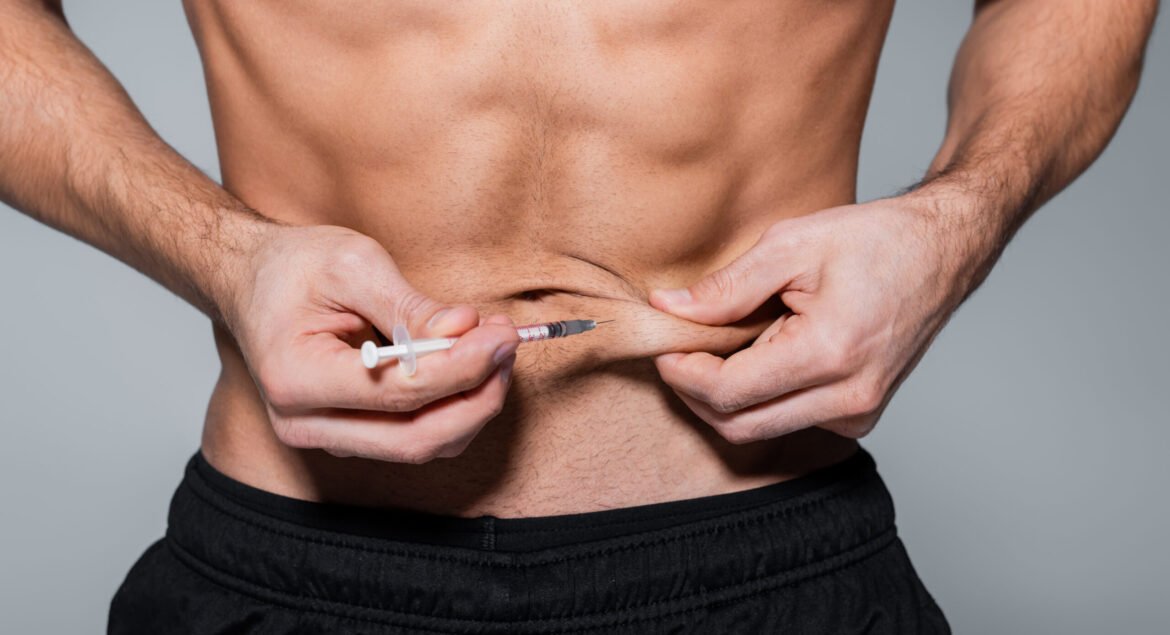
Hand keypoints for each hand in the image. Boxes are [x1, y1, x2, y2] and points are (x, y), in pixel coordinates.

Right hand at [223, 224, 520, 462]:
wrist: (251, 280)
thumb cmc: (293, 267)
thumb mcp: (352, 263)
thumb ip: (411, 305)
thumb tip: (466, 331)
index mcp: (295, 379)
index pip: (400, 393)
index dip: (462, 367)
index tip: (501, 335)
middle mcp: (305, 423)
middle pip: (416, 439)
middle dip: (476, 398)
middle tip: (507, 348)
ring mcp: (325, 437)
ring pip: (421, 445)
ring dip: (471, 405)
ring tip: (494, 349)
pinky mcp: (348, 435)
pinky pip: (414, 436)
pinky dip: (452, 407)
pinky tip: (470, 365)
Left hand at [650, 197, 974, 441]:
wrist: (943, 251)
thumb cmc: (875, 240)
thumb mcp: (791, 244)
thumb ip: (726, 287)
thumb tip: (670, 308)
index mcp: (831, 354)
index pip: (730, 393)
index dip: (684, 375)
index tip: (665, 349)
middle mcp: (849, 398)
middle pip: (740, 426)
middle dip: (698, 393)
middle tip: (681, 353)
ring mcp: (858, 413)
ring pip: (762, 428)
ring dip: (730, 395)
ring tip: (732, 342)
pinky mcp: (859, 415)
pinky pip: (790, 419)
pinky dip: (763, 395)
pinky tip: (768, 353)